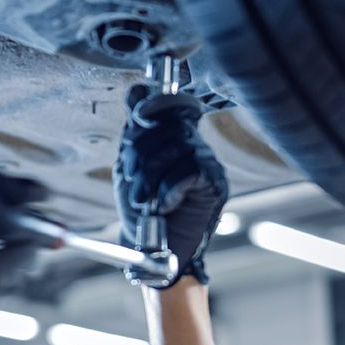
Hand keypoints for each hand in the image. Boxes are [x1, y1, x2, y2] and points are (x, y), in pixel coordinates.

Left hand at [113, 85, 228, 284]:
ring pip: (176, 148)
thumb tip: (137, 92)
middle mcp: (193, 145)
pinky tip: (163, 206)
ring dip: (150, 178)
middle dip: (140, 155)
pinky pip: (189, 171)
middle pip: (167, 126)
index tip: (138, 117)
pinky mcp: (215, 183)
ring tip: (143, 201)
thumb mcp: (129, 169)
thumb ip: (133, 135)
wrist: (154, 252)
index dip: (154, 106)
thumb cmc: (141, 213)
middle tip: (132, 183)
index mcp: (173, 139)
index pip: (170, 104)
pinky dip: (168, 190)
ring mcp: (207, 162)